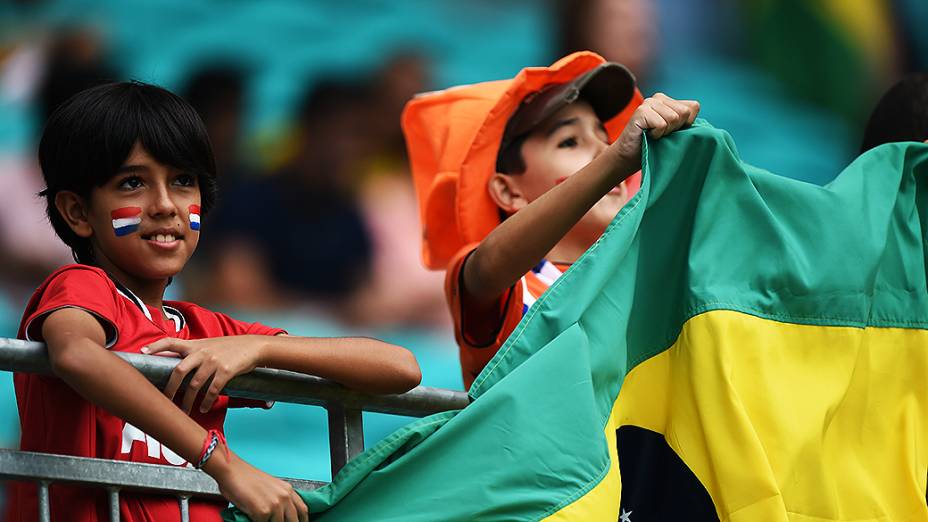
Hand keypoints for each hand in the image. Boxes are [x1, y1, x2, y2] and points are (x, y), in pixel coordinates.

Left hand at [142, 336, 264, 413]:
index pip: (171, 341)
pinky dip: (206, 402)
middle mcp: (202, 352)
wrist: (253, 347)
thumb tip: (178, 368)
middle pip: (178, 371)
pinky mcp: (225, 371)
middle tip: (165, 401)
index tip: (142, 352)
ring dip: (188, 401)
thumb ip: (194, 353)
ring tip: (185, 411)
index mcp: (195, 345)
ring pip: (194, 385)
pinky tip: (204, 408)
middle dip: (170, 389)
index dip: (155, 346)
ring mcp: (213, 362)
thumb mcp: (210, 345)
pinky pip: (212, 390)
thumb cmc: (230, 348)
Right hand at [210, 450, 308, 521]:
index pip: (303, 510)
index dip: (302, 521)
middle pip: (294, 521)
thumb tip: (282, 515)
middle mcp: (284, 497)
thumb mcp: (271, 486)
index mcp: (288, 490)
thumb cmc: (246, 478)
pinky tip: (253, 518)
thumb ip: (280, 499)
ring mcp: (274, 505)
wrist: (232, 471)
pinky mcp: (262, 512)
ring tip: (262, 519)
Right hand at [611, 93, 699, 166]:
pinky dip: (656, 135)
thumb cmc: (654, 146)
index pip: (693, 107)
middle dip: (675, 128)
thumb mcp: (675, 131)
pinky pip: (661, 124)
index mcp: (669, 100)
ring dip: (665, 133)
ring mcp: (649, 103)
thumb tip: (696, 109)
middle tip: (661, 134)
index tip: (671, 132)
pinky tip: (647, 135)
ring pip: (673, 118)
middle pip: (684, 112)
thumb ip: (686, 119)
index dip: (685, 124)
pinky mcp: (641, 111)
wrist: (629, 157)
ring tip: (653, 135)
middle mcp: (659, 97)